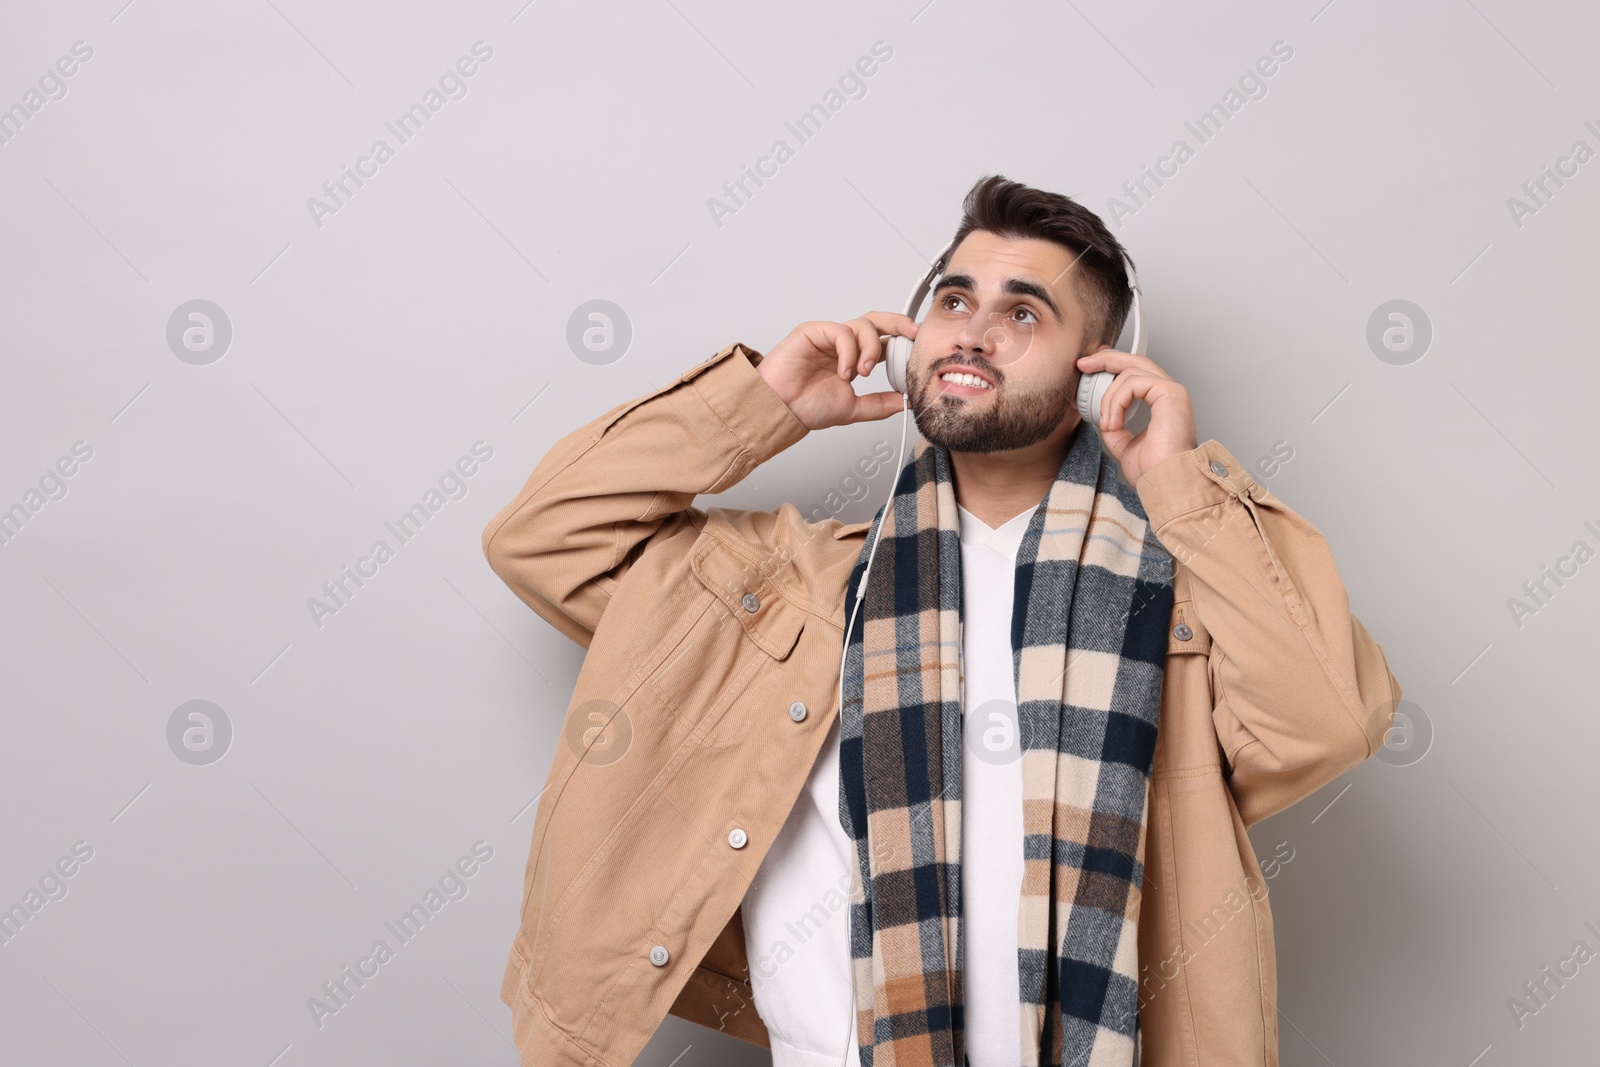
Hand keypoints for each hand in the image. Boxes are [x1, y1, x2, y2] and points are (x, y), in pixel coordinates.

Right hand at [757, 312, 915, 429]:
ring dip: (869, 348)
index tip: (918, 351)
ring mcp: (828, 337)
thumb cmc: (805, 407)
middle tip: (912, 334)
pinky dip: (848, 351)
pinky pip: (841, 331)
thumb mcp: (852, 409)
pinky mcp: (813, 331)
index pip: (884, 342)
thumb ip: (879, 404)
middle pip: (877, 322)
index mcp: (854, 359)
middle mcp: (843, 345)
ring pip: (863, 325)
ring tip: (862, 372)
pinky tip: (843, 371)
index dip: (902, 343)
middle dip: (898, 324)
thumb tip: (905, 401)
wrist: (779, 410)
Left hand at [1076, 344, 1197, 485]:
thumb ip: (1114, 427)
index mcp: (1162, 402)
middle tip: (1083, 363)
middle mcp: (1169, 393)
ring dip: (1109, 398)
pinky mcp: (1171, 393)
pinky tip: (1113, 422)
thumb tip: (1101, 417)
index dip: (1112, 365)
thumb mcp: (1123, 445)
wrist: (1166, 483)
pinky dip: (1117, 401)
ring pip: (1130, 372)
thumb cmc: (1155, 471)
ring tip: (1107, 423)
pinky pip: (1133, 383)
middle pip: (1134, 361)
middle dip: (1106, 359)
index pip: (1135, 372)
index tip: (1089, 368)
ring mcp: (1172, 391)